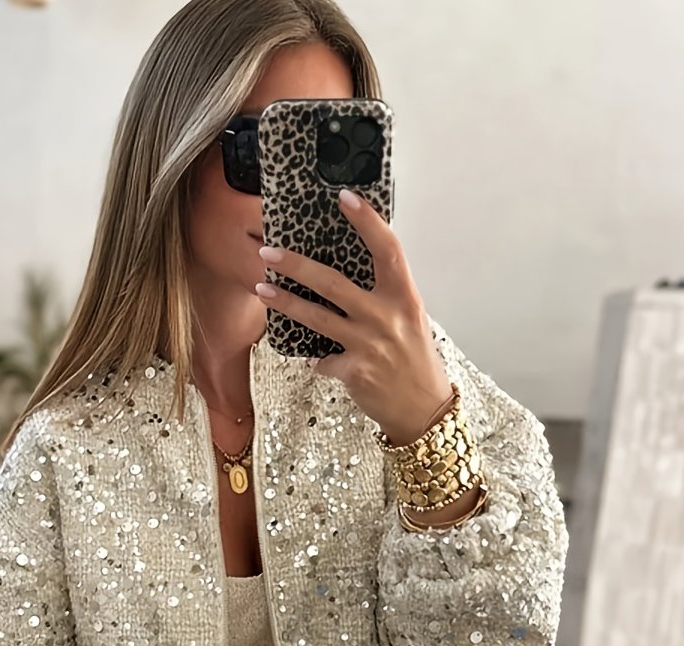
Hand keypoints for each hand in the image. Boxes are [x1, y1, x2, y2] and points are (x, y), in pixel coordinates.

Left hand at [255, 188, 453, 445]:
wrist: (423, 409)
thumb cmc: (415, 361)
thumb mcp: (409, 320)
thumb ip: (384, 298)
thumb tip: (347, 276)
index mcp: (405, 296)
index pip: (387, 249)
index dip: (367, 221)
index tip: (344, 197)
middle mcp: (387, 316)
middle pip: (333, 282)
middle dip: (297, 265)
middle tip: (269, 252)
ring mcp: (369, 344)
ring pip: (317, 318)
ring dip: (286, 302)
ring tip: (261, 289)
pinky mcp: (354, 370)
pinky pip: (322, 359)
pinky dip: (318, 360)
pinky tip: (319, 361)